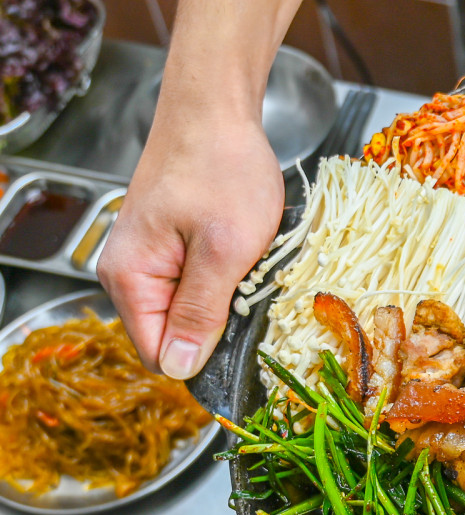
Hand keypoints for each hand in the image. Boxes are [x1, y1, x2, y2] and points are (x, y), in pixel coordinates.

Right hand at [99, 108, 281, 377]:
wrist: (217, 112)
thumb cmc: (223, 169)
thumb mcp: (224, 249)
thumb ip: (201, 312)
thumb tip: (178, 368)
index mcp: (130, 280)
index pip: (158, 356)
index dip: (201, 360)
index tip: (242, 342)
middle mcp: (129, 275)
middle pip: (174, 336)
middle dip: (217, 327)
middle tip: (251, 291)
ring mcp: (150, 261)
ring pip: (191, 312)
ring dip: (226, 301)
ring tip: (249, 267)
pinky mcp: (171, 248)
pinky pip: (198, 286)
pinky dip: (227, 279)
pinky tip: (244, 256)